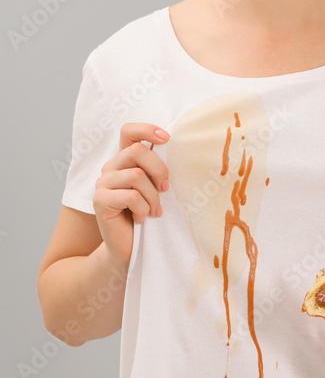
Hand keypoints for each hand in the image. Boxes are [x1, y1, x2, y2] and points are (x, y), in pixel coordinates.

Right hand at [92, 123, 170, 265]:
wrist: (129, 247)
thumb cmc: (147, 217)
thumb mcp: (156, 190)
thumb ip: (157, 171)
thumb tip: (172, 151)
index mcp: (124, 162)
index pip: (129, 132)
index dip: (147, 130)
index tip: (167, 139)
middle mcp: (110, 168)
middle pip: (137, 152)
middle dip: (159, 171)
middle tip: (165, 191)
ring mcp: (102, 183)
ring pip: (135, 176)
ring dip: (152, 197)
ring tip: (154, 211)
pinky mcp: (99, 200)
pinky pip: (130, 196)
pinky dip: (142, 209)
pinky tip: (141, 219)